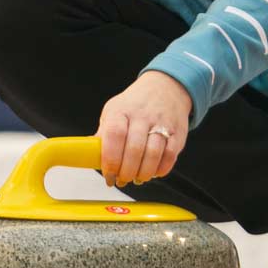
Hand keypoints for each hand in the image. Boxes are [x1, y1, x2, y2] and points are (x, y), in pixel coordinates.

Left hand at [96, 71, 192, 186]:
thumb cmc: (135, 103)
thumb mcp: (113, 111)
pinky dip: (161, 169)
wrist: (165, 88)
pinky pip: (170, 156)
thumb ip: (103, 134)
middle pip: (134, 149)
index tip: (108, 173)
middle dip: (126, 171)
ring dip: (143, 173)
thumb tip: (90, 156)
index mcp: (121, 111)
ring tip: (137, 177)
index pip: (115, 135)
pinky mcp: (177, 133)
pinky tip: (153, 172)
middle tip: (122, 179)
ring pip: (153, 154)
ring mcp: (162, 124)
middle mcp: (142, 116)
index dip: (110, 158)